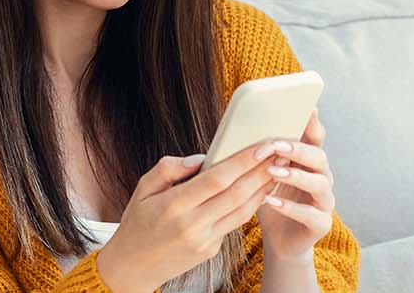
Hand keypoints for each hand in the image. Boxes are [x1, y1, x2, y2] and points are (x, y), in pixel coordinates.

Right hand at [95, 140, 282, 291]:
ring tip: (279, 166)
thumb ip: (169, 169)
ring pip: (243, 211)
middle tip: (281, 150)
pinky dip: (250, 204)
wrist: (133, 268)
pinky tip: (260, 188)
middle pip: (237, 195)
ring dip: (264, 188)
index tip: (261, 146)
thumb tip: (202, 158)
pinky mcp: (212, 250)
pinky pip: (235, 223)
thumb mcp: (141, 190)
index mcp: (173, 207)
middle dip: (262, 171)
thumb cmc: (136, 223)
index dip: (242, 162)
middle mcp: (192, 226)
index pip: (216, 180)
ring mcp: (205, 241)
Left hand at [256, 109, 335, 262]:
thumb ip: (259, 154)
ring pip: (320, 183)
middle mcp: (321, 176)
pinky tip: (271, 201)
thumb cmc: (269, 199)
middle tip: (276, 144)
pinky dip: (291, 207)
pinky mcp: (321, 223)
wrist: (279, 240)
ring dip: (296, 175)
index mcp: (308, 161)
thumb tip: (235, 131)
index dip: (312, 122)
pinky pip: (311, 213)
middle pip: (319, 156)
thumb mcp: (262, 174)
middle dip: (298, 148)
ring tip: (273, 171)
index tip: (306, 107)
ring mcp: (324, 200)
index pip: (315, 136)